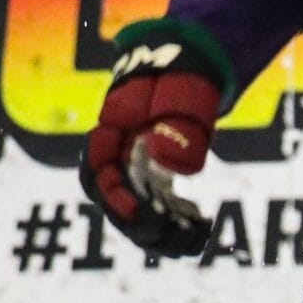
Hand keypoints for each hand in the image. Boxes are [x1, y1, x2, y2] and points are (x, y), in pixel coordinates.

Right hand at [81, 21, 226, 255]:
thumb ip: (174, 125)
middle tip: (177, 239)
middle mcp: (115, 156)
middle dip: (143, 226)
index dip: (118, 201)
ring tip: (196, 242)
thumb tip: (170, 164)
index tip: (147, 217)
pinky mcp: (155, 175)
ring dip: (162, 233)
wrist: (188, 60)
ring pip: (137, 211)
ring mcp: (134, 167)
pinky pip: (159, 207)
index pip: (99, 176)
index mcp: (109, 134)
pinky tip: (203, 228)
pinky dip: (177, 223)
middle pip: (115, 202)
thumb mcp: (179, 91)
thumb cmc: (179, 71)